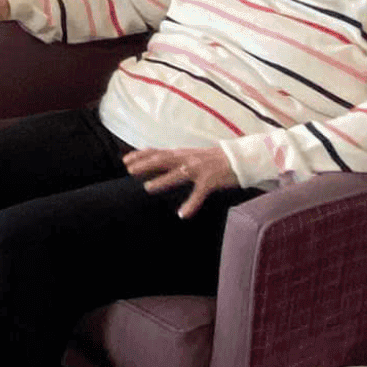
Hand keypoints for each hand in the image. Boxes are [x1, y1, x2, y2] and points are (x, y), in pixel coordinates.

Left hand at [124, 146, 239, 219]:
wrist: (240, 159)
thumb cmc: (215, 159)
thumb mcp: (192, 155)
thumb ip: (177, 158)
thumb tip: (161, 160)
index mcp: (182, 153)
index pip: (157, 152)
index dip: (141, 155)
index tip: (125, 160)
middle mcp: (188, 159)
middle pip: (163, 159)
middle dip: (145, 164)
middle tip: (129, 170)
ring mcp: (199, 169)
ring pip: (178, 174)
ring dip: (162, 181)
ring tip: (148, 187)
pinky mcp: (211, 181)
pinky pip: (199, 194)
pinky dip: (190, 204)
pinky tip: (182, 214)